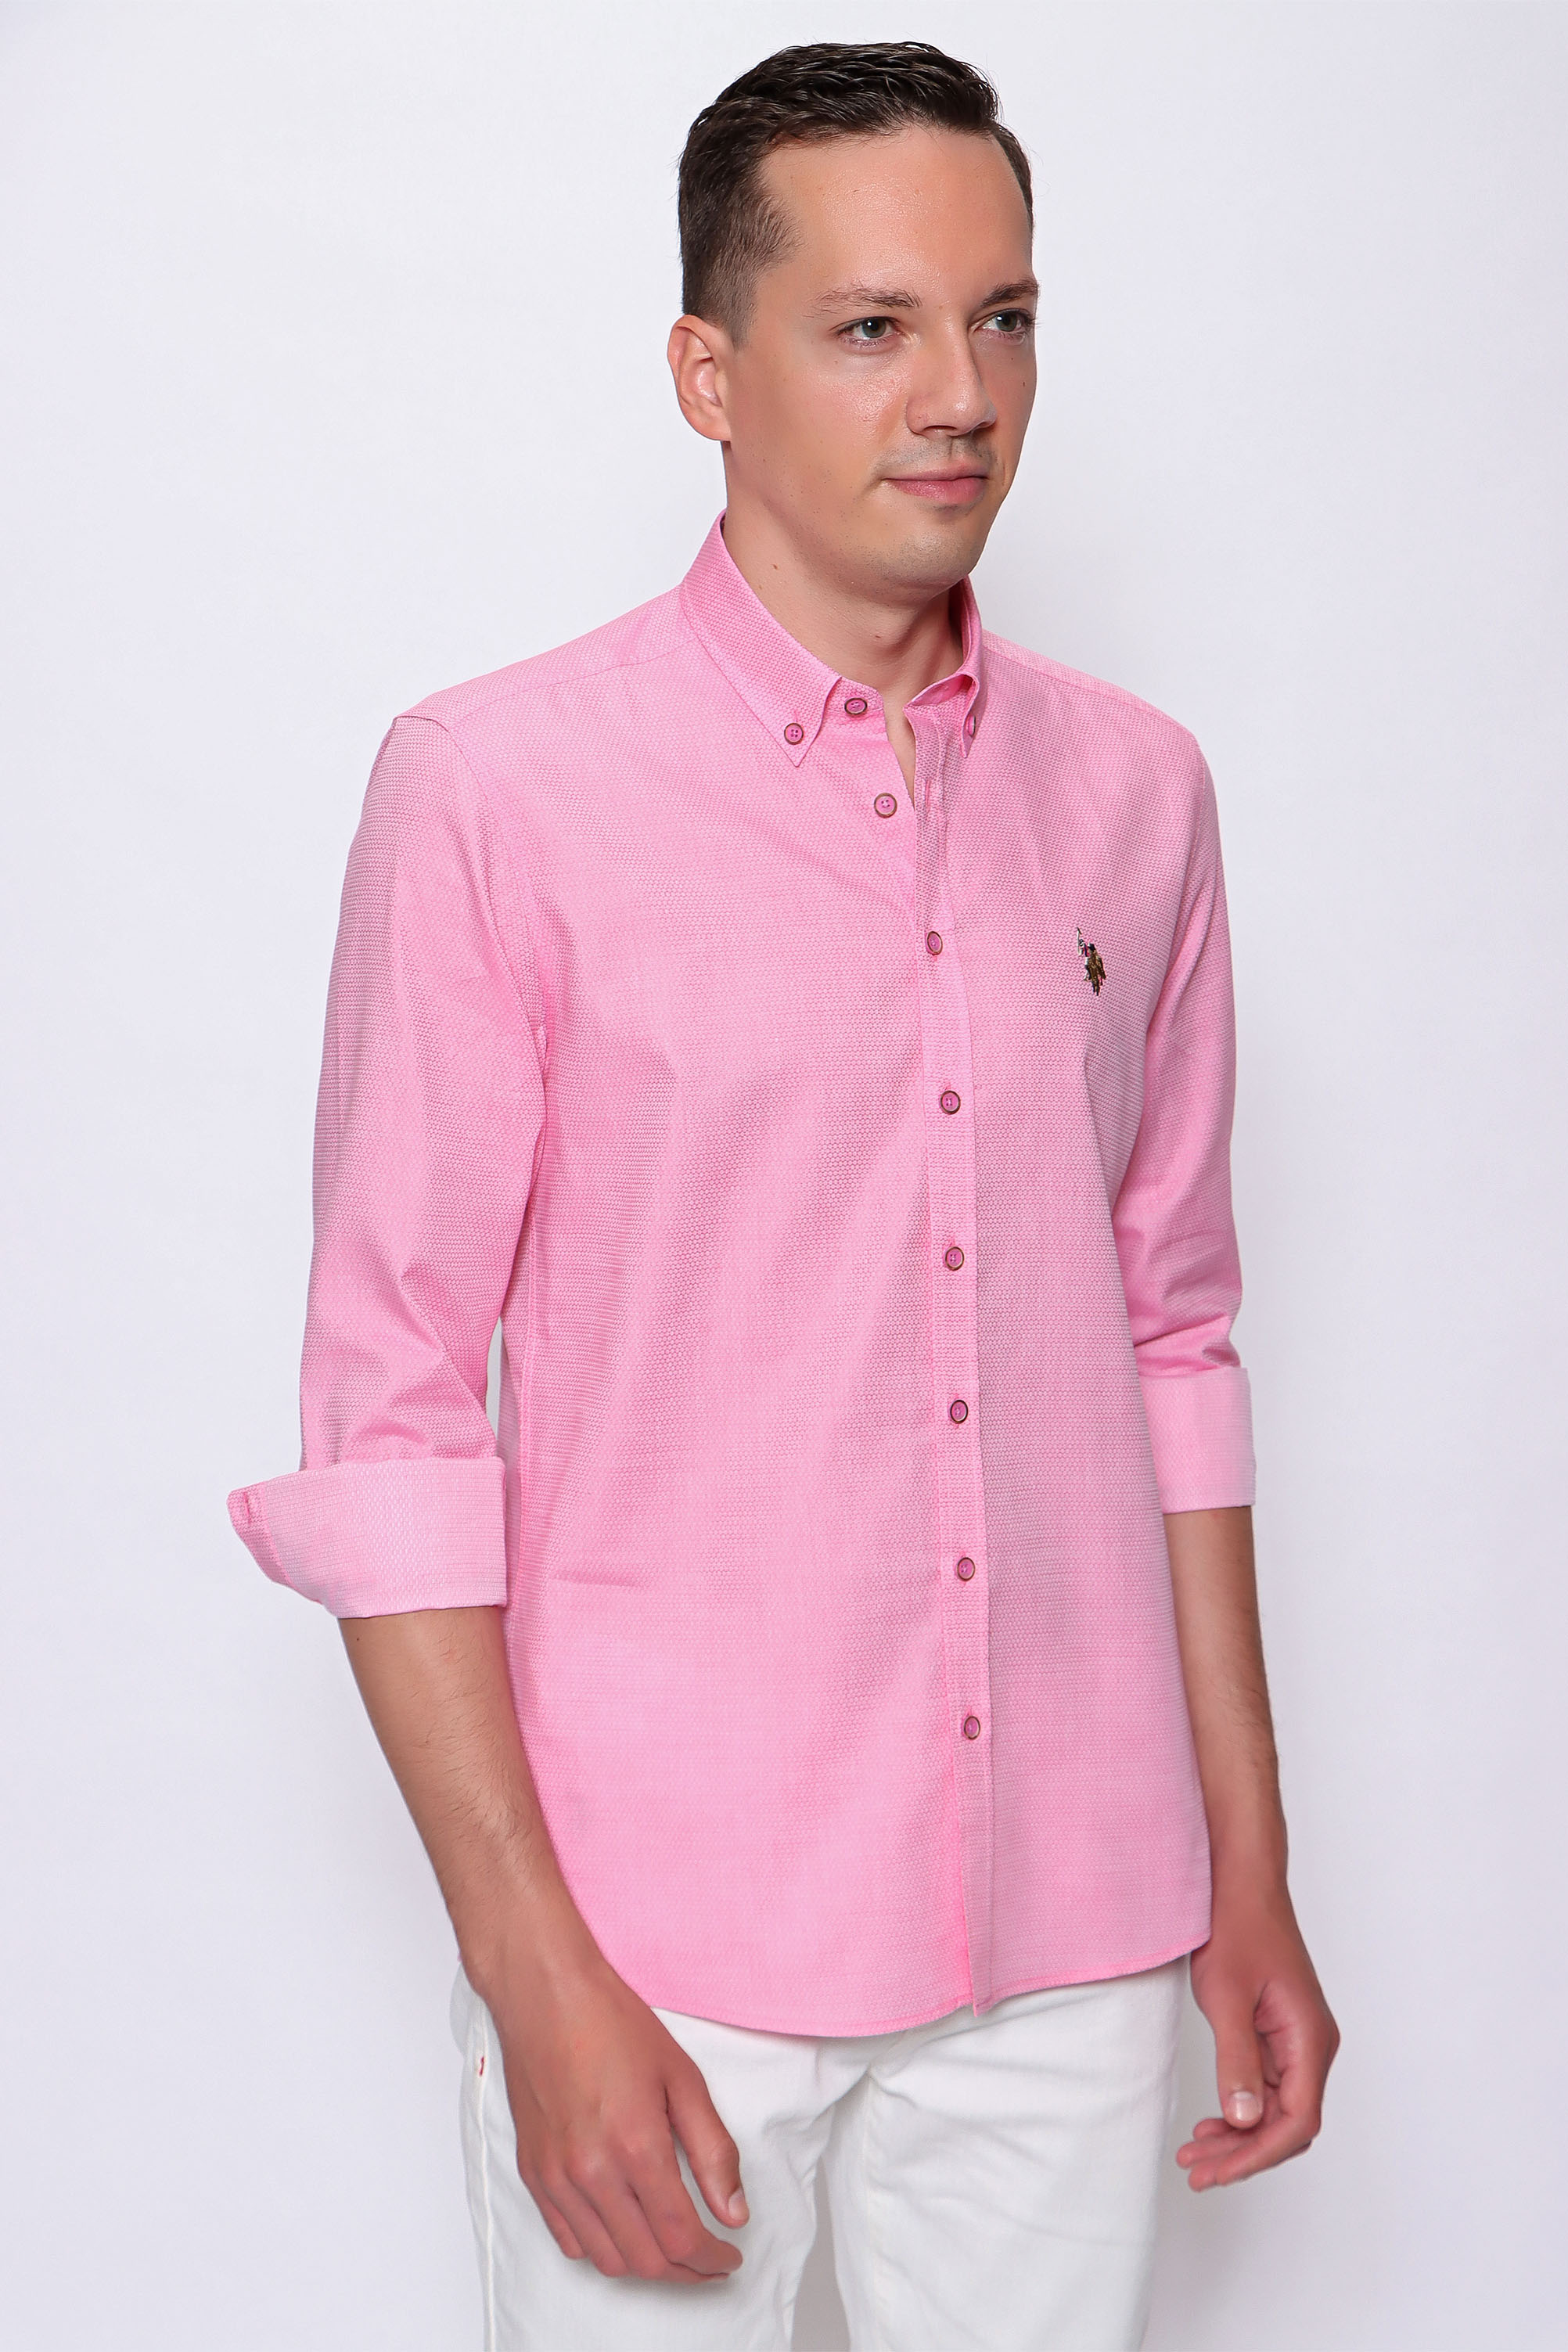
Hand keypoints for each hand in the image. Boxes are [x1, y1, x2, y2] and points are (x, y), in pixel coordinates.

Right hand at [484, 1941, 748, 2281]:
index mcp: (636, 2146)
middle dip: (686, 2271)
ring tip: (672, 2247)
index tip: (730, 2255)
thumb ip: (713, 2151)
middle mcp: (591, 2172)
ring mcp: (556, 2177)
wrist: (546, 1996)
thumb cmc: (614, 2024)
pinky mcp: (533, 2173)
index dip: (712, 2258)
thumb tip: (734, 2212)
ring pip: (606, 2259)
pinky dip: (601, 2249)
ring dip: (646, 2265)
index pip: (681, 2237)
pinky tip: (624, 2229)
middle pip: (646, 2260)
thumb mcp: (683, 2078)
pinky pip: (568, 2240)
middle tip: (709, 2257)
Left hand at [1178, 1880, 1338, 2189]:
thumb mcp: (1228, 1996)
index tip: (1218, 2170)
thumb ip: (1237, 2060)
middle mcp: (1312, 2046)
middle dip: (1243, 2153)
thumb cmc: (1236, 1926)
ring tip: (1195, 2153)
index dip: (1258, 2154)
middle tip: (1196, 2170)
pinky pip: (1266, 2086)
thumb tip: (1245, 2120)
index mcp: (1310, 2039)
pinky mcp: (1278, 2033)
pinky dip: (1239, 2108)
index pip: (1297, 2121)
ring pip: (1274, 2109)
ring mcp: (1296, 2040)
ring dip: (1239, 2136)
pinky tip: (1211, 2122)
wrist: (1239, 1881)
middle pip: (1287, 2123)